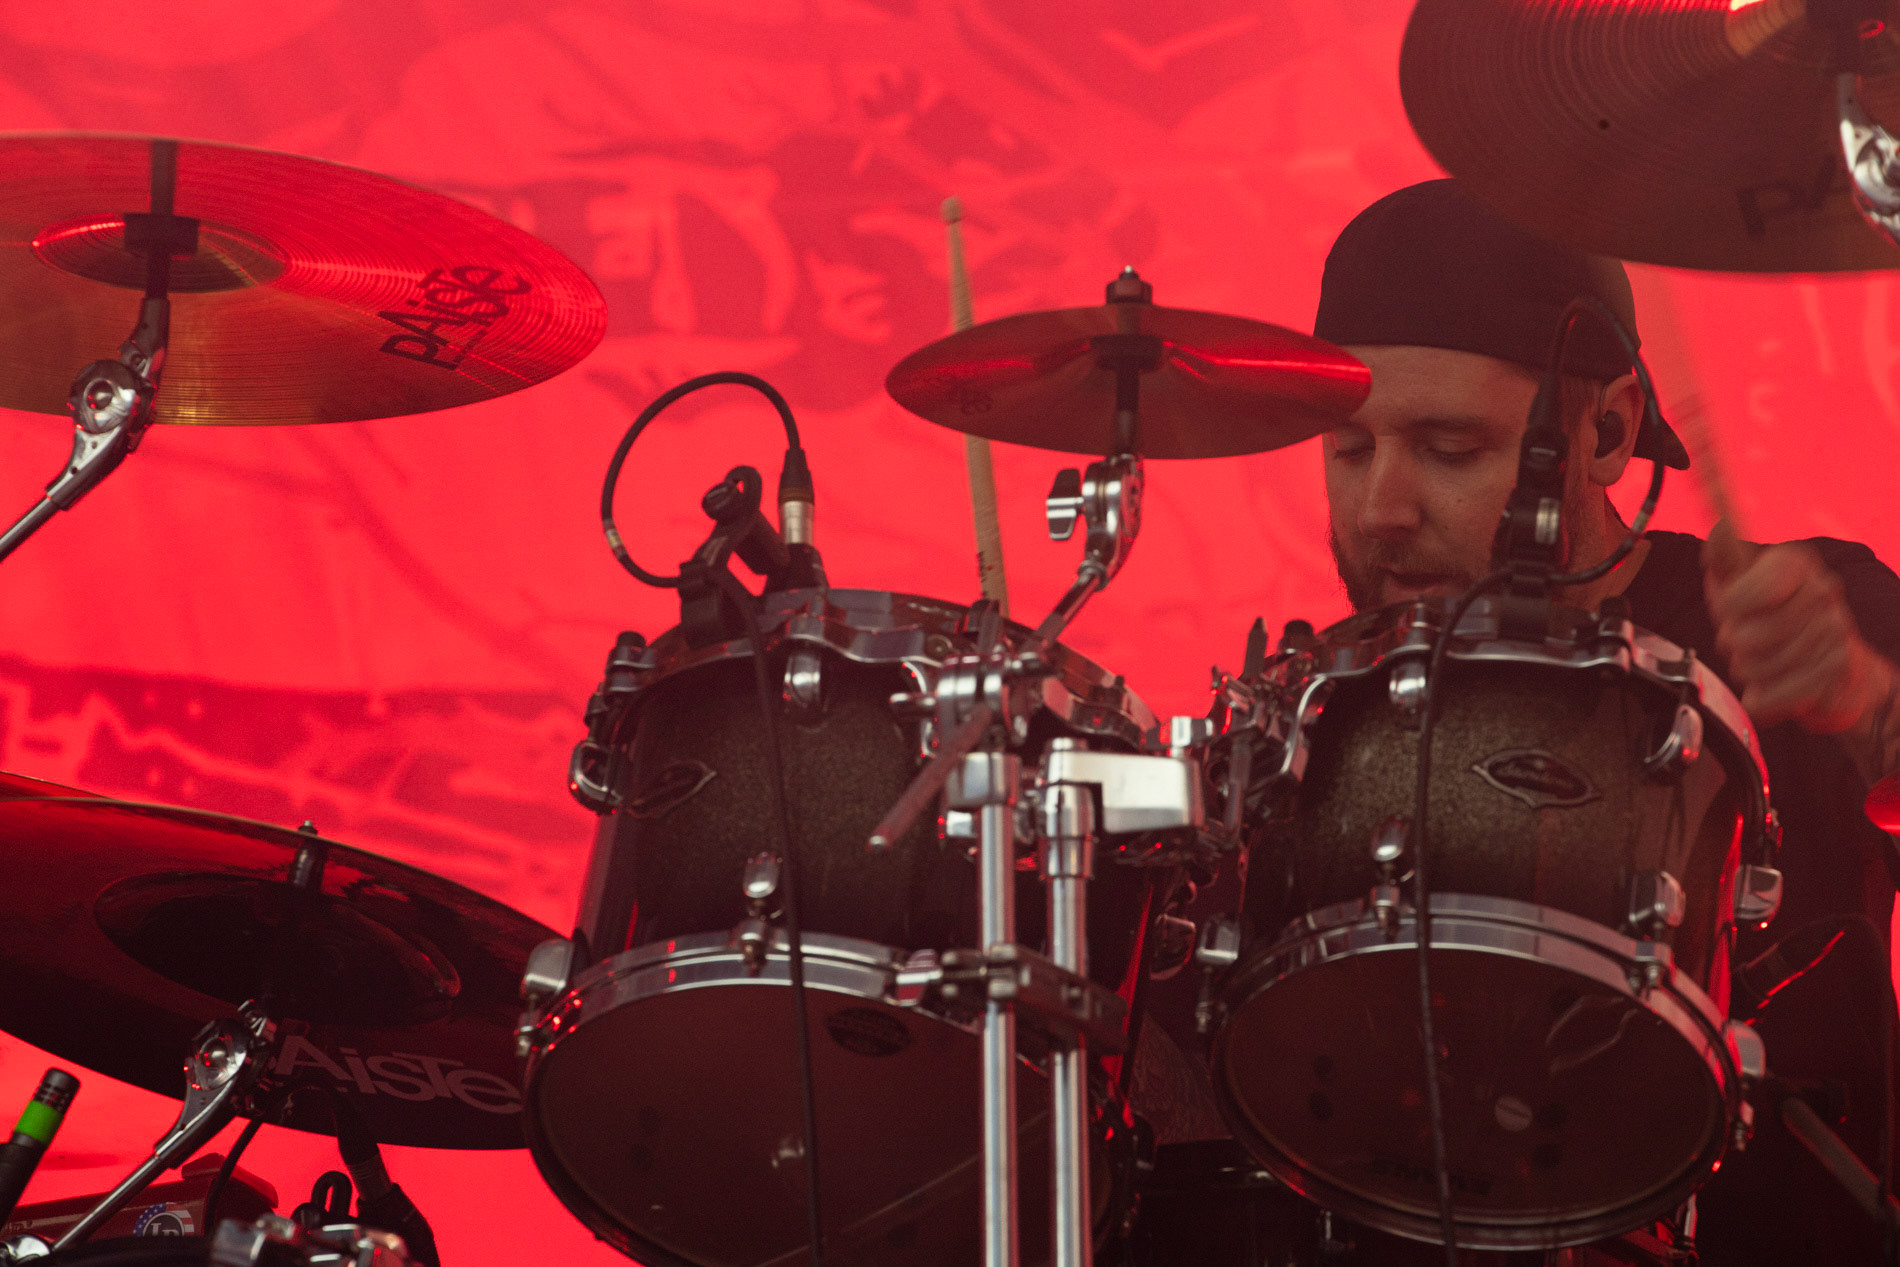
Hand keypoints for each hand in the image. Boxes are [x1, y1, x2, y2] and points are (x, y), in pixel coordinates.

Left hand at [1703, 519, 1888, 734]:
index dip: (1727, 608)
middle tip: (1752, 639)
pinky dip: (1764, 697)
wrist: (1839, 672)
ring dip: (1750, 671)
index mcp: (1794, 564)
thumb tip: (1718, 528)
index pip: (1739, 593)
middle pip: (1740, 636)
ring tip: (1769, 661)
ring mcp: (1833, 630)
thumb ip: (1724, 559)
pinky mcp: (1836, 670)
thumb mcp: (1742, 586)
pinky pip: (1770, 694)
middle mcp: (1821, 591)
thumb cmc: (1777, 621)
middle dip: (1735, 645)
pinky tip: (1779, 686)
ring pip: (1751, 667)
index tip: (1731, 608)